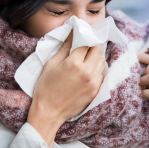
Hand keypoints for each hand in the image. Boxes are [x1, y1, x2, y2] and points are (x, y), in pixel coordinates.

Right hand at [27, 32, 105, 147]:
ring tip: (86, 60)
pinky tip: (87, 72)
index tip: (80, 36)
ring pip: (102, 62)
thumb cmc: (45, 88)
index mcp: (74, 63)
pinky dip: (96, 70)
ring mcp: (93, 82)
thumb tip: (72, 34)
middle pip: (98, 50)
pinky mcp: (96, 91)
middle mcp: (87, 72)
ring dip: (96, 58)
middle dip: (92, 46)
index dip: (83, 37)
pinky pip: (101, 75)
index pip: (86, 43)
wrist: (49, 113)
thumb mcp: (51, 64)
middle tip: (84, 47)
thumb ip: (64, 48)